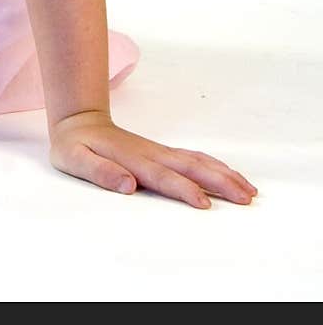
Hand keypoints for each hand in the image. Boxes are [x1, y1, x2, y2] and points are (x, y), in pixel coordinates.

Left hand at [48, 110, 257, 208]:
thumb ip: (101, 172)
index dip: (184, 190)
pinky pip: (194, 157)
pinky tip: (229, 175)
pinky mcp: (162, 152)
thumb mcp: (76, 160)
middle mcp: (152, 153)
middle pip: (191, 167)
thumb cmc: (75, 146)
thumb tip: (128, 185)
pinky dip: (215, 166)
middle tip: (246, 198)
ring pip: (198, 161)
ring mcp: (159, 151)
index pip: (163, 177)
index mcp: (133, 160)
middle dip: (220, 182)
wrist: (79, 120)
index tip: (205, 204)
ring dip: (224, 174)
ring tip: (249, 190)